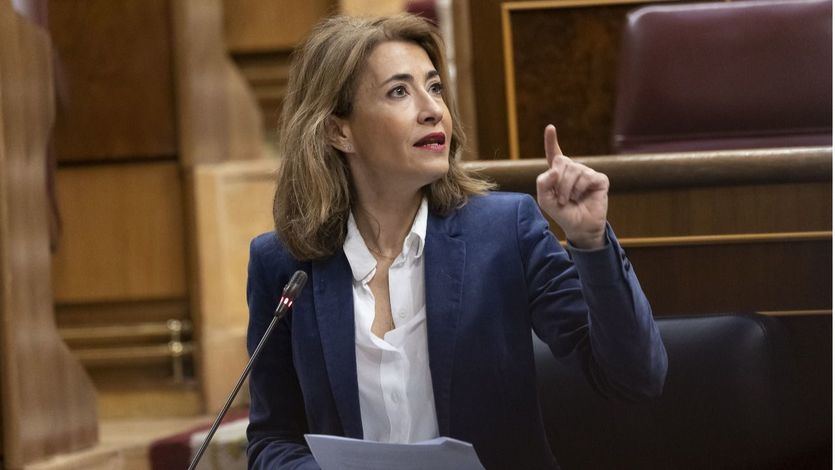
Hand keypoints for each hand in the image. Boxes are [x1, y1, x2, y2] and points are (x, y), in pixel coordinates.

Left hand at [536, 125, 608, 248]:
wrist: (580, 227)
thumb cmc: (563, 213)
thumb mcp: (545, 200)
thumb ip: (542, 184)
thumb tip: (554, 169)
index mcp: (559, 172)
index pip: (554, 154)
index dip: (551, 141)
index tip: (550, 127)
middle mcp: (574, 169)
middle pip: (561, 162)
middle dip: (558, 182)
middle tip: (561, 198)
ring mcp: (588, 172)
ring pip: (573, 170)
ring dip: (567, 189)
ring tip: (570, 200)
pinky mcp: (600, 179)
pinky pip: (587, 177)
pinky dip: (580, 189)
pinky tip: (582, 197)